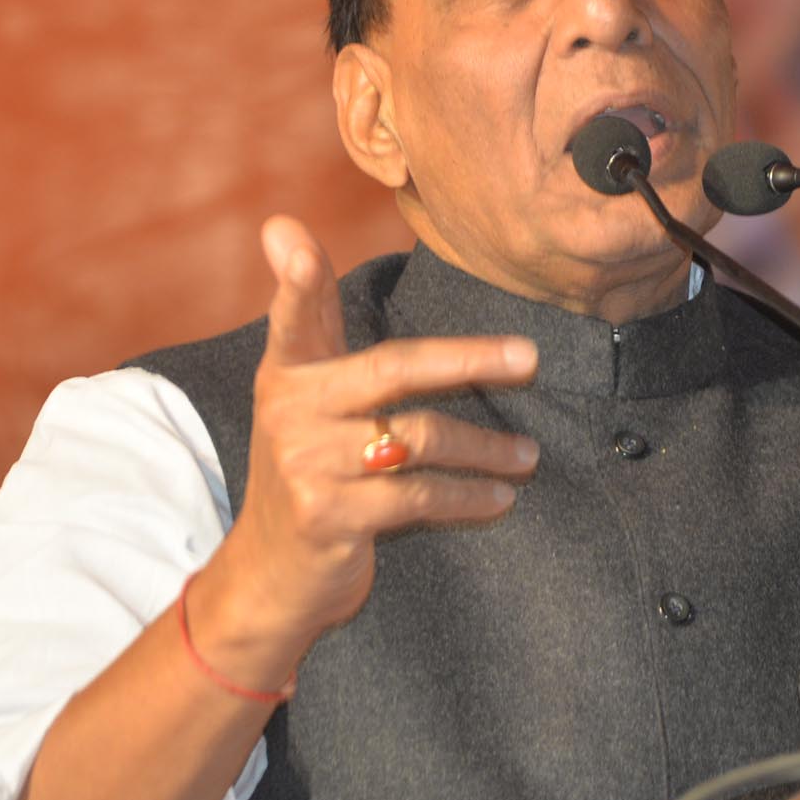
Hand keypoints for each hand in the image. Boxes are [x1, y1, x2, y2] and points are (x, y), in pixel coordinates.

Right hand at [191, 218, 542, 674]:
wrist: (269, 575)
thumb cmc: (306, 469)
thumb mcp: (301, 393)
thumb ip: (309, 315)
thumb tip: (284, 224)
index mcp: (286, 374)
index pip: (295, 317)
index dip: (295, 280)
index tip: (295, 240)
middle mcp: (289, 412)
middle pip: (391, 370)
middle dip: (467, 359)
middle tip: (530, 357)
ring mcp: (307, 466)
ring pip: (420, 439)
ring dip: (486, 449)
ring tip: (527, 456)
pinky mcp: (329, 517)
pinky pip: (419, 497)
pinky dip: (468, 497)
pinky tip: (499, 499)